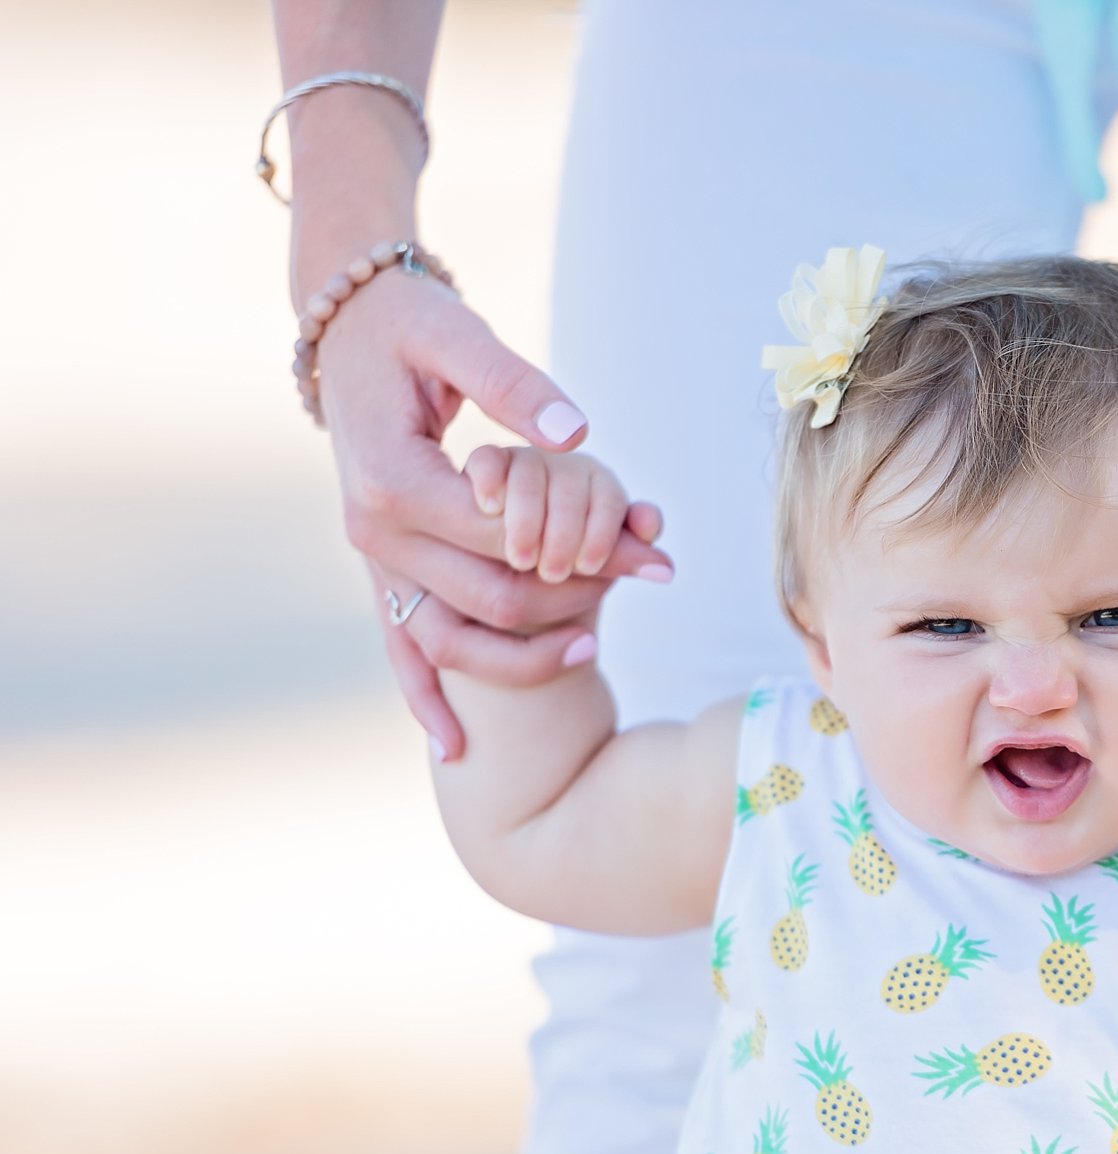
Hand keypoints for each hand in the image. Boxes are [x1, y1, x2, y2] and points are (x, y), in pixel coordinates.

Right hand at [312, 266, 672, 759]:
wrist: (346, 328)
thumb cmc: (411, 327)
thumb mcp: (461, 336)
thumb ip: (516, 385)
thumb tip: (575, 436)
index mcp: (394, 481)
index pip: (508, 539)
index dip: (590, 550)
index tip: (656, 552)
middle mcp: (374, 531)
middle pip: (491, 596)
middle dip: (578, 598)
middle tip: (652, 581)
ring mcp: (372, 559)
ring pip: (454, 636)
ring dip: (524, 653)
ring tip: (597, 646)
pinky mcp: (378, 570)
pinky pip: (398, 647)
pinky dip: (425, 697)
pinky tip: (456, 746)